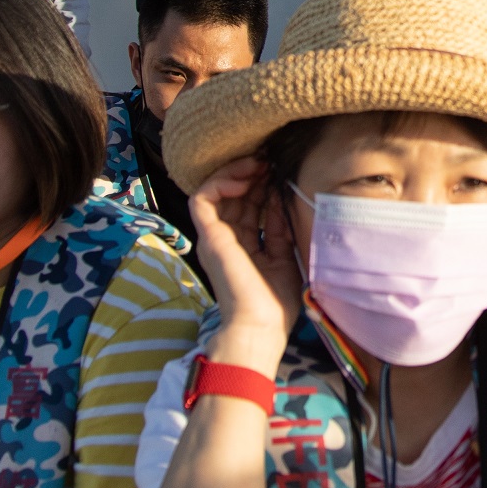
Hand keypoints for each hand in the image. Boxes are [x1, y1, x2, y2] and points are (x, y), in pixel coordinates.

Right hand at [187, 160, 302, 365]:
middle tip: (271, 160)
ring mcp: (214, 237)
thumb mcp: (284, 256)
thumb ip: (280, 227)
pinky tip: (244, 181)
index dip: (263, 185)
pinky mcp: (208, 237)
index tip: (280, 172)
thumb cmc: (275, 303)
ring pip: (215, 191)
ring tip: (258, 164)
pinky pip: (202, 198)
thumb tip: (280, 196)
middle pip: (234, 195)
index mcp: (243, 245)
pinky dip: (220, 183)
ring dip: (236, 172)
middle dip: (253, 174)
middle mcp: (225, 239)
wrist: (260, 327)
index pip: (248, 205)